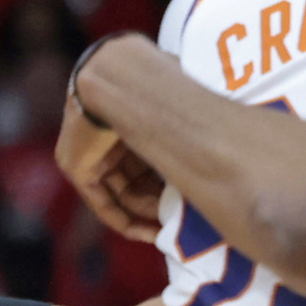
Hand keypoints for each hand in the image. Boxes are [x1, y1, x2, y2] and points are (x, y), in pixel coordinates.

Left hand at [56, 39, 176, 235]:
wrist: (118, 70)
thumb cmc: (157, 75)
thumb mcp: (179, 100)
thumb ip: (190, 114)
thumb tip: (230, 126)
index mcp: (128, 115)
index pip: (149, 157)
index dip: (171, 182)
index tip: (193, 199)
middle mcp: (106, 133)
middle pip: (135, 178)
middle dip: (160, 203)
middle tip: (185, 223)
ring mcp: (86, 148)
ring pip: (120, 193)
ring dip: (147, 215)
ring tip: (171, 231)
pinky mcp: (75, 164)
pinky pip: (101, 202)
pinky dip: (125, 221)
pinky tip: (150, 235)